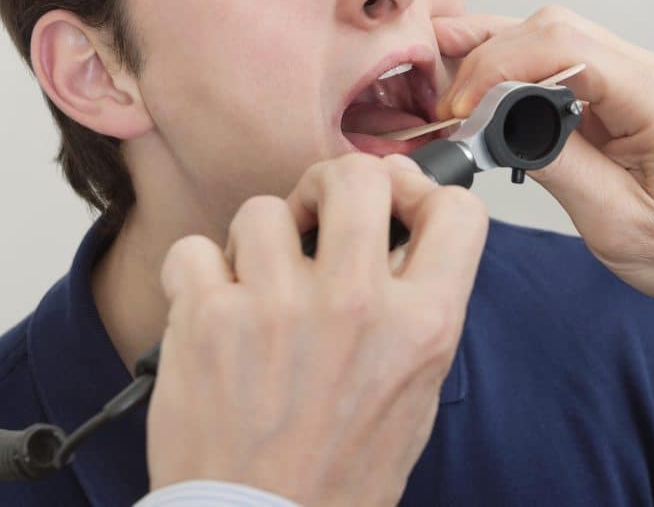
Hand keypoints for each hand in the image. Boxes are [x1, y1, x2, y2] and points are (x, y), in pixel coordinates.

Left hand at [146, 153, 488, 504]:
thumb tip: (397, 235)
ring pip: (265, 209)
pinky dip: (197, 275)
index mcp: (421, 327)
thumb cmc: (335, 476)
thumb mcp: (414, 394)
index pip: (458, 211)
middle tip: (319, 216)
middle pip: (356, 176)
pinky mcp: (208, 319)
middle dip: (332, 188)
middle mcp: (355, 306)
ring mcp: (278, 306)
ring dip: (259, 245)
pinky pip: (195, 248)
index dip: (423, 196)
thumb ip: (417, 309)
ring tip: (258, 290)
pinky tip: (212, 309)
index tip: (396, 207)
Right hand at [435, 6, 653, 342]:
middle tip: (446, 100)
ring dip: (500, 57)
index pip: (563, 45)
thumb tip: (498, 127)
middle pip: (553, 27)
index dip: (499, 66)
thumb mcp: (615, 222)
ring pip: (555, 38)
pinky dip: (520, 75)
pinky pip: (565, 67)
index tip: (462, 107)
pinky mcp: (626, 99)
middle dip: (489, 53)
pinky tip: (488, 95)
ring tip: (452, 86)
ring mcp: (639, 82)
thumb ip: (555, 165)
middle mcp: (650, 74)